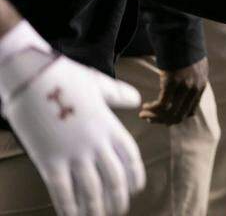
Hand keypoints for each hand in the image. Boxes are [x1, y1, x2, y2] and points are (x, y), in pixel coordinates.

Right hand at [0, 23, 144, 215]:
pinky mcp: (49, 160)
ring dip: (97, 208)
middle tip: (119, 210)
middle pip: (115, 177)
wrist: (34, 77)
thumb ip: (119, 95)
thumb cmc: (66, 77)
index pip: (130, 157)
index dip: (135, 175)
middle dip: (118, 198)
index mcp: (109, 125)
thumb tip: (137, 99)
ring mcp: (73, 152)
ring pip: (91, 189)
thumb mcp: (99, 84)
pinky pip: (62, 191)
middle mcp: (96, 142)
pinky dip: (69, 208)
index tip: (137, 188)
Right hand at [139, 57, 208, 125]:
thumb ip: (192, 83)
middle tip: (150, 119)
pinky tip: (145, 106)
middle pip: (179, 115)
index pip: (190, 113)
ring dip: (155, 117)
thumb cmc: (185, 52)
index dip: (175, 118)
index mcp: (201, 87)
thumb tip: (182, 96)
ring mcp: (184, 87)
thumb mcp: (195, 69)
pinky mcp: (172, 83)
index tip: (163, 119)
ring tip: (144, 114)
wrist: (182, 38)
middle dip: (163, 120)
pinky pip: (162, 104)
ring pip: (169, 113)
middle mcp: (194, 90)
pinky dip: (152, 109)